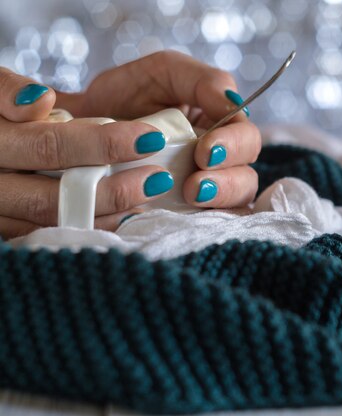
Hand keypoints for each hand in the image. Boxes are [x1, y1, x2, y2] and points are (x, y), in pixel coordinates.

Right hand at [0, 67, 173, 238]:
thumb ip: (8, 89)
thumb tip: (39, 100)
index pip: (49, 145)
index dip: (102, 143)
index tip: (150, 139)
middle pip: (54, 195)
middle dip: (113, 189)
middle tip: (159, 178)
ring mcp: (0, 210)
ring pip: (55, 222)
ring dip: (107, 213)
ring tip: (150, 197)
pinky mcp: (7, 228)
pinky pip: (52, 235)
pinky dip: (91, 226)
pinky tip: (126, 215)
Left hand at [56, 50, 260, 209]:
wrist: (77, 128)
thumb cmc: (124, 95)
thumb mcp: (165, 72)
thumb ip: (203, 81)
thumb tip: (235, 103)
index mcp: (220, 126)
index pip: (246, 138)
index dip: (234, 145)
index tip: (205, 151)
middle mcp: (218, 161)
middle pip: (247, 175)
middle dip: (227, 179)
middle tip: (196, 182)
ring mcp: (203, 190)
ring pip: (235, 204)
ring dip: (218, 200)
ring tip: (191, 195)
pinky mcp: (183, 214)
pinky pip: (208, 224)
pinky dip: (206, 222)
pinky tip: (188, 216)